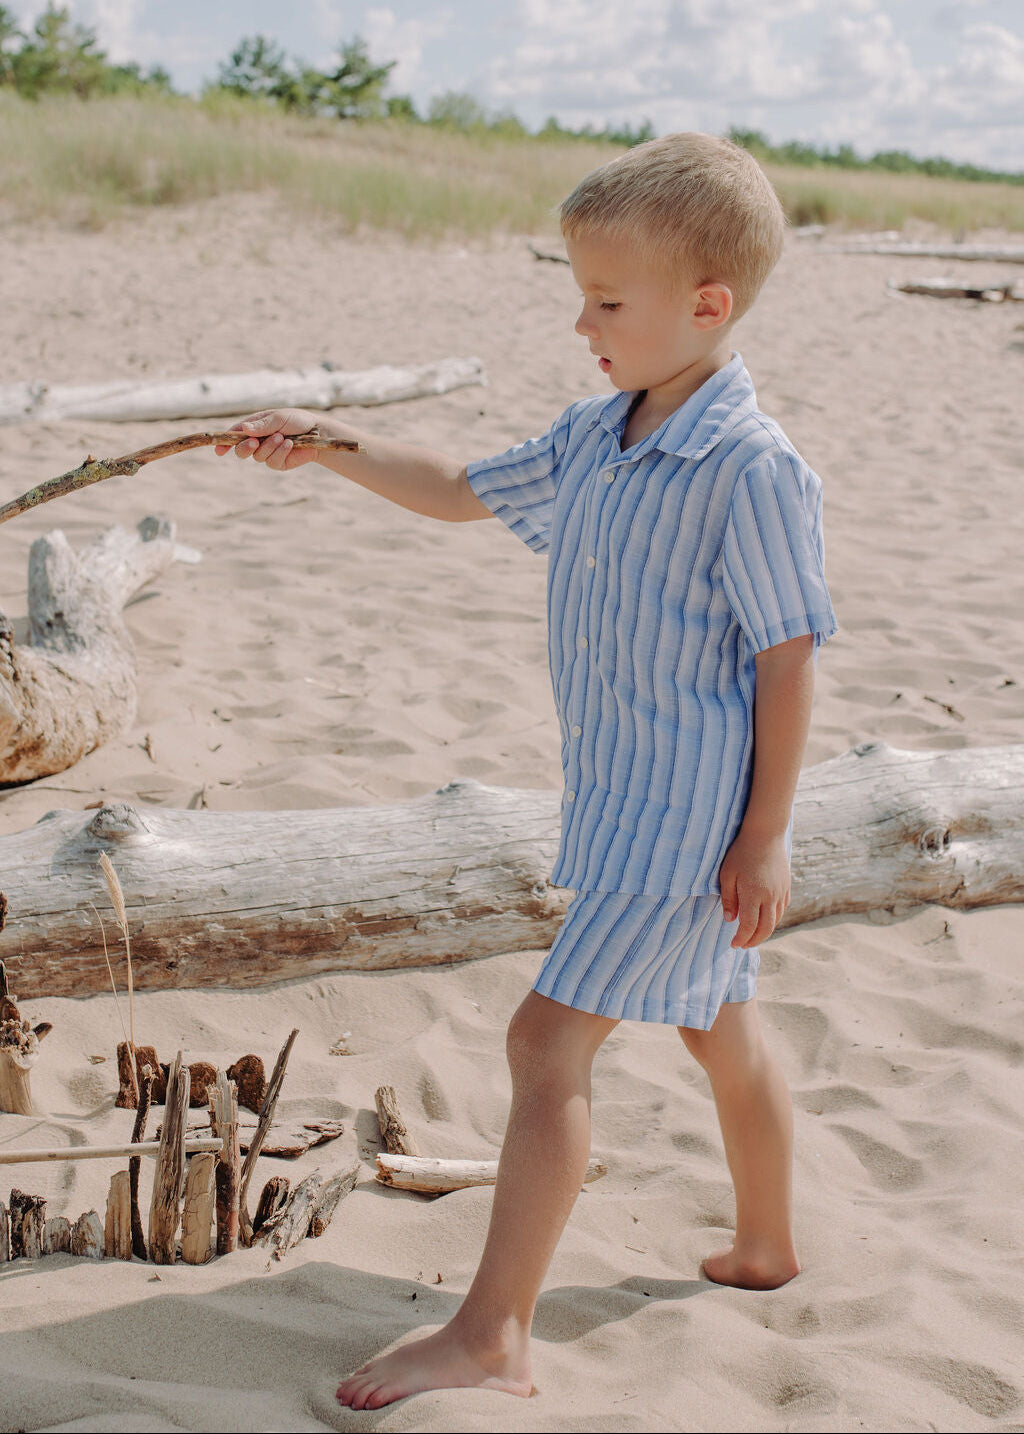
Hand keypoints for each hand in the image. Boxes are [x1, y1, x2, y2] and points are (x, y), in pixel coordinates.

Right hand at [213, 408, 324, 470]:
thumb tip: (245, 429)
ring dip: (270, 446)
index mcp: (254, 427)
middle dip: (245, 448)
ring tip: (283, 437)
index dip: (225, 443)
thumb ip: (263, 425)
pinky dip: (280, 453)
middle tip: (254, 443)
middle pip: (241, 450)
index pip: (234, 435)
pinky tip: (290, 445)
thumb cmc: (296, 421)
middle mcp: (257, 441)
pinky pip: (272, 462)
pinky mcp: (278, 463)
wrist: (317, 433)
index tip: (218, 451)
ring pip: (258, 456)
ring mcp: (267, 453)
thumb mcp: (279, 418)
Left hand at [719, 827, 790, 948]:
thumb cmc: (741, 853)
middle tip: (743, 945)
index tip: (733, 944)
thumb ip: (729, 899)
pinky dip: (773, 920)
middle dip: (754, 941)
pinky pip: (781, 910)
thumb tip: (730, 920)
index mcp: (753, 895)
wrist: (765, 834)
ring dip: (764, 932)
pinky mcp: (786, 888)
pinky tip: (765, 920)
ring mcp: (780, 893)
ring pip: (775, 921)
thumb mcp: (727, 874)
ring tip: (752, 936)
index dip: (741, 939)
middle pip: (765, 929)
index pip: (749, 927)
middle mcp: (770, 897)